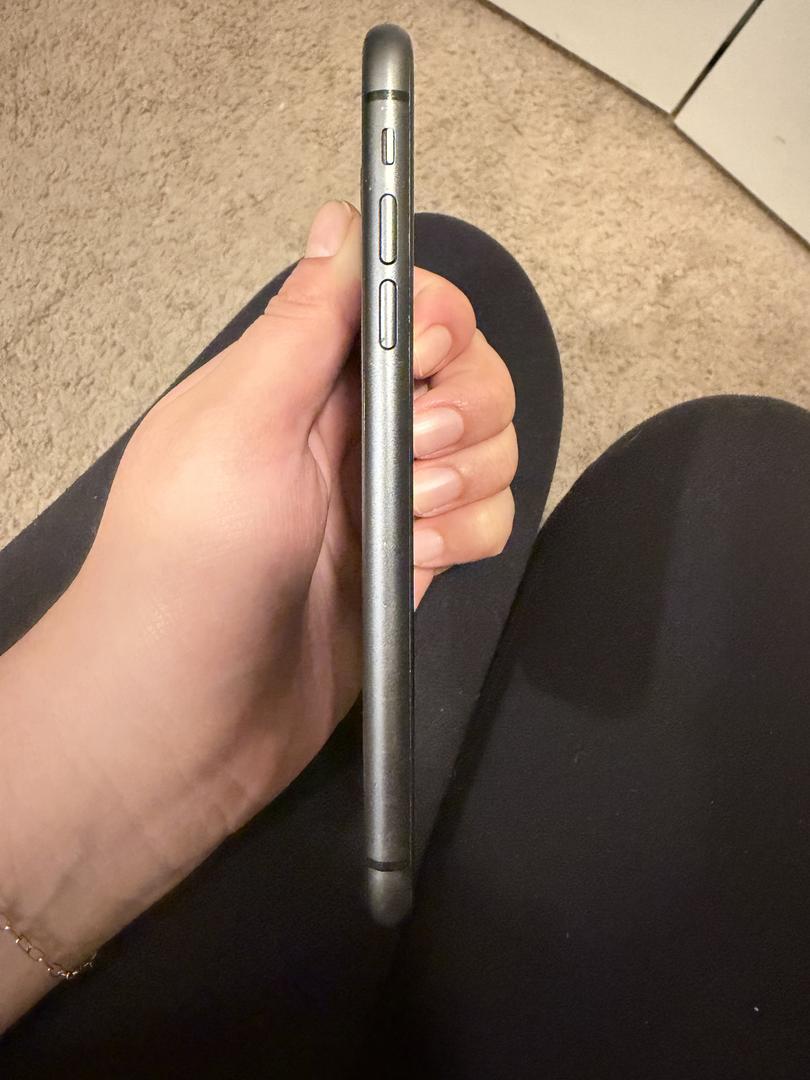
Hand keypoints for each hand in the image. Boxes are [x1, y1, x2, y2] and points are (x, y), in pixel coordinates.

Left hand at [0, 201, 516, 1022]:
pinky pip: (487, 520)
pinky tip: (422, 561)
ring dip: (466, 478)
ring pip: (488, 448)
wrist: (186, 720)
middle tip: (409, 457)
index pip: (405, 307)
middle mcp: (351, 428)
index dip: (438, 321)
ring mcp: (388, 499)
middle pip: (467, 374)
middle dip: (463, 409)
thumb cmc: (193, 561)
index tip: (426, 361)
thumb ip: (303, 325)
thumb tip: (340, 217)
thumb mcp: (239, 426)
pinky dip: (471, 534)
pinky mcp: (415, 564)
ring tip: (406, 524)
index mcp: (300, 376)